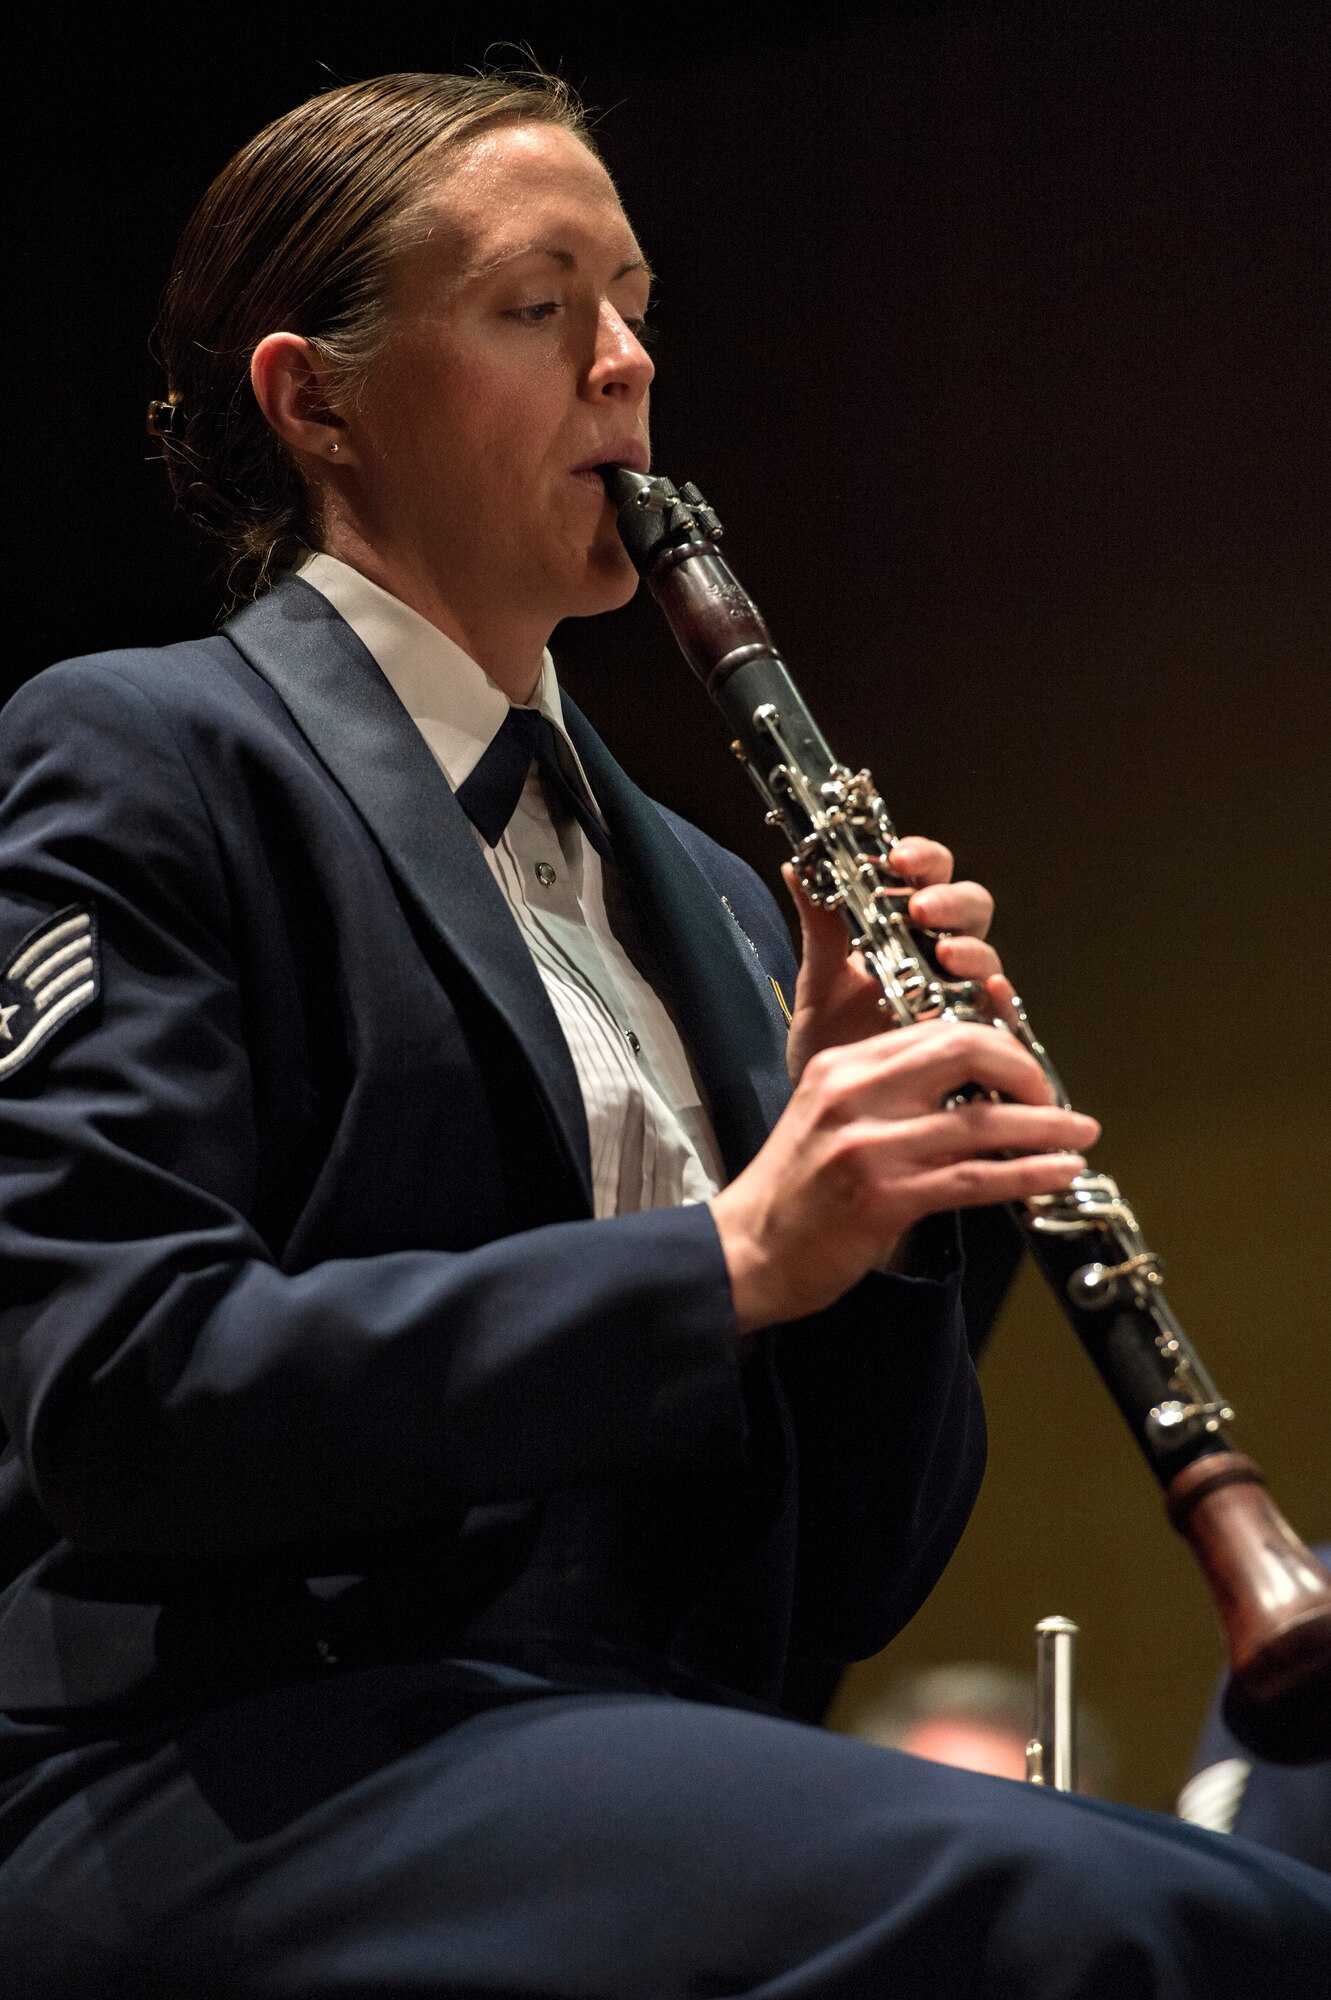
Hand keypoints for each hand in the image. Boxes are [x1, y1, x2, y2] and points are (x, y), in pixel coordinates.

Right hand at [710, 1018, 1098, 1333]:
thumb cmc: (788, 1194)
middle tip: (1050, 1096)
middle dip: (1026, 1071)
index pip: (935, 1029)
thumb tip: (966, 1092)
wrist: (744, 1253)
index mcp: (841, 1067)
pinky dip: (1027, 1174)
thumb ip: (886, 1095)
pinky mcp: (883, 1198)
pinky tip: (1056, 1173)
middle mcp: (855, 1095)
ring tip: (1080, 1134)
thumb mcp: (827, 1119)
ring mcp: (870, 1146)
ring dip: (1045, 1128)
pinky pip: (974, 1179)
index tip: (1022, 1069)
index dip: (995, 1044)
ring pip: (982, 1122)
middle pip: (966, 1052)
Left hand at [782, 836, 1009, 1082]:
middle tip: (921, 908)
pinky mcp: (976, 1039)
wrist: (834, 1110)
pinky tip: (991, 991)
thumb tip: (798, 867)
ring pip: (987, 955)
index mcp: (906, 928)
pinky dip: (1001, 998)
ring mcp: (962, 995)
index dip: (922, 858)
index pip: (927, 876)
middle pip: (970, 907)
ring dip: (972, 948)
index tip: (896, 857)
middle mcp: (941, 957)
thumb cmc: (833, 1040)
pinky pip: (1002, 1013)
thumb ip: (820, 927)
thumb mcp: (820, 982)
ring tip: (947, 953)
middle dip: (951, 900)